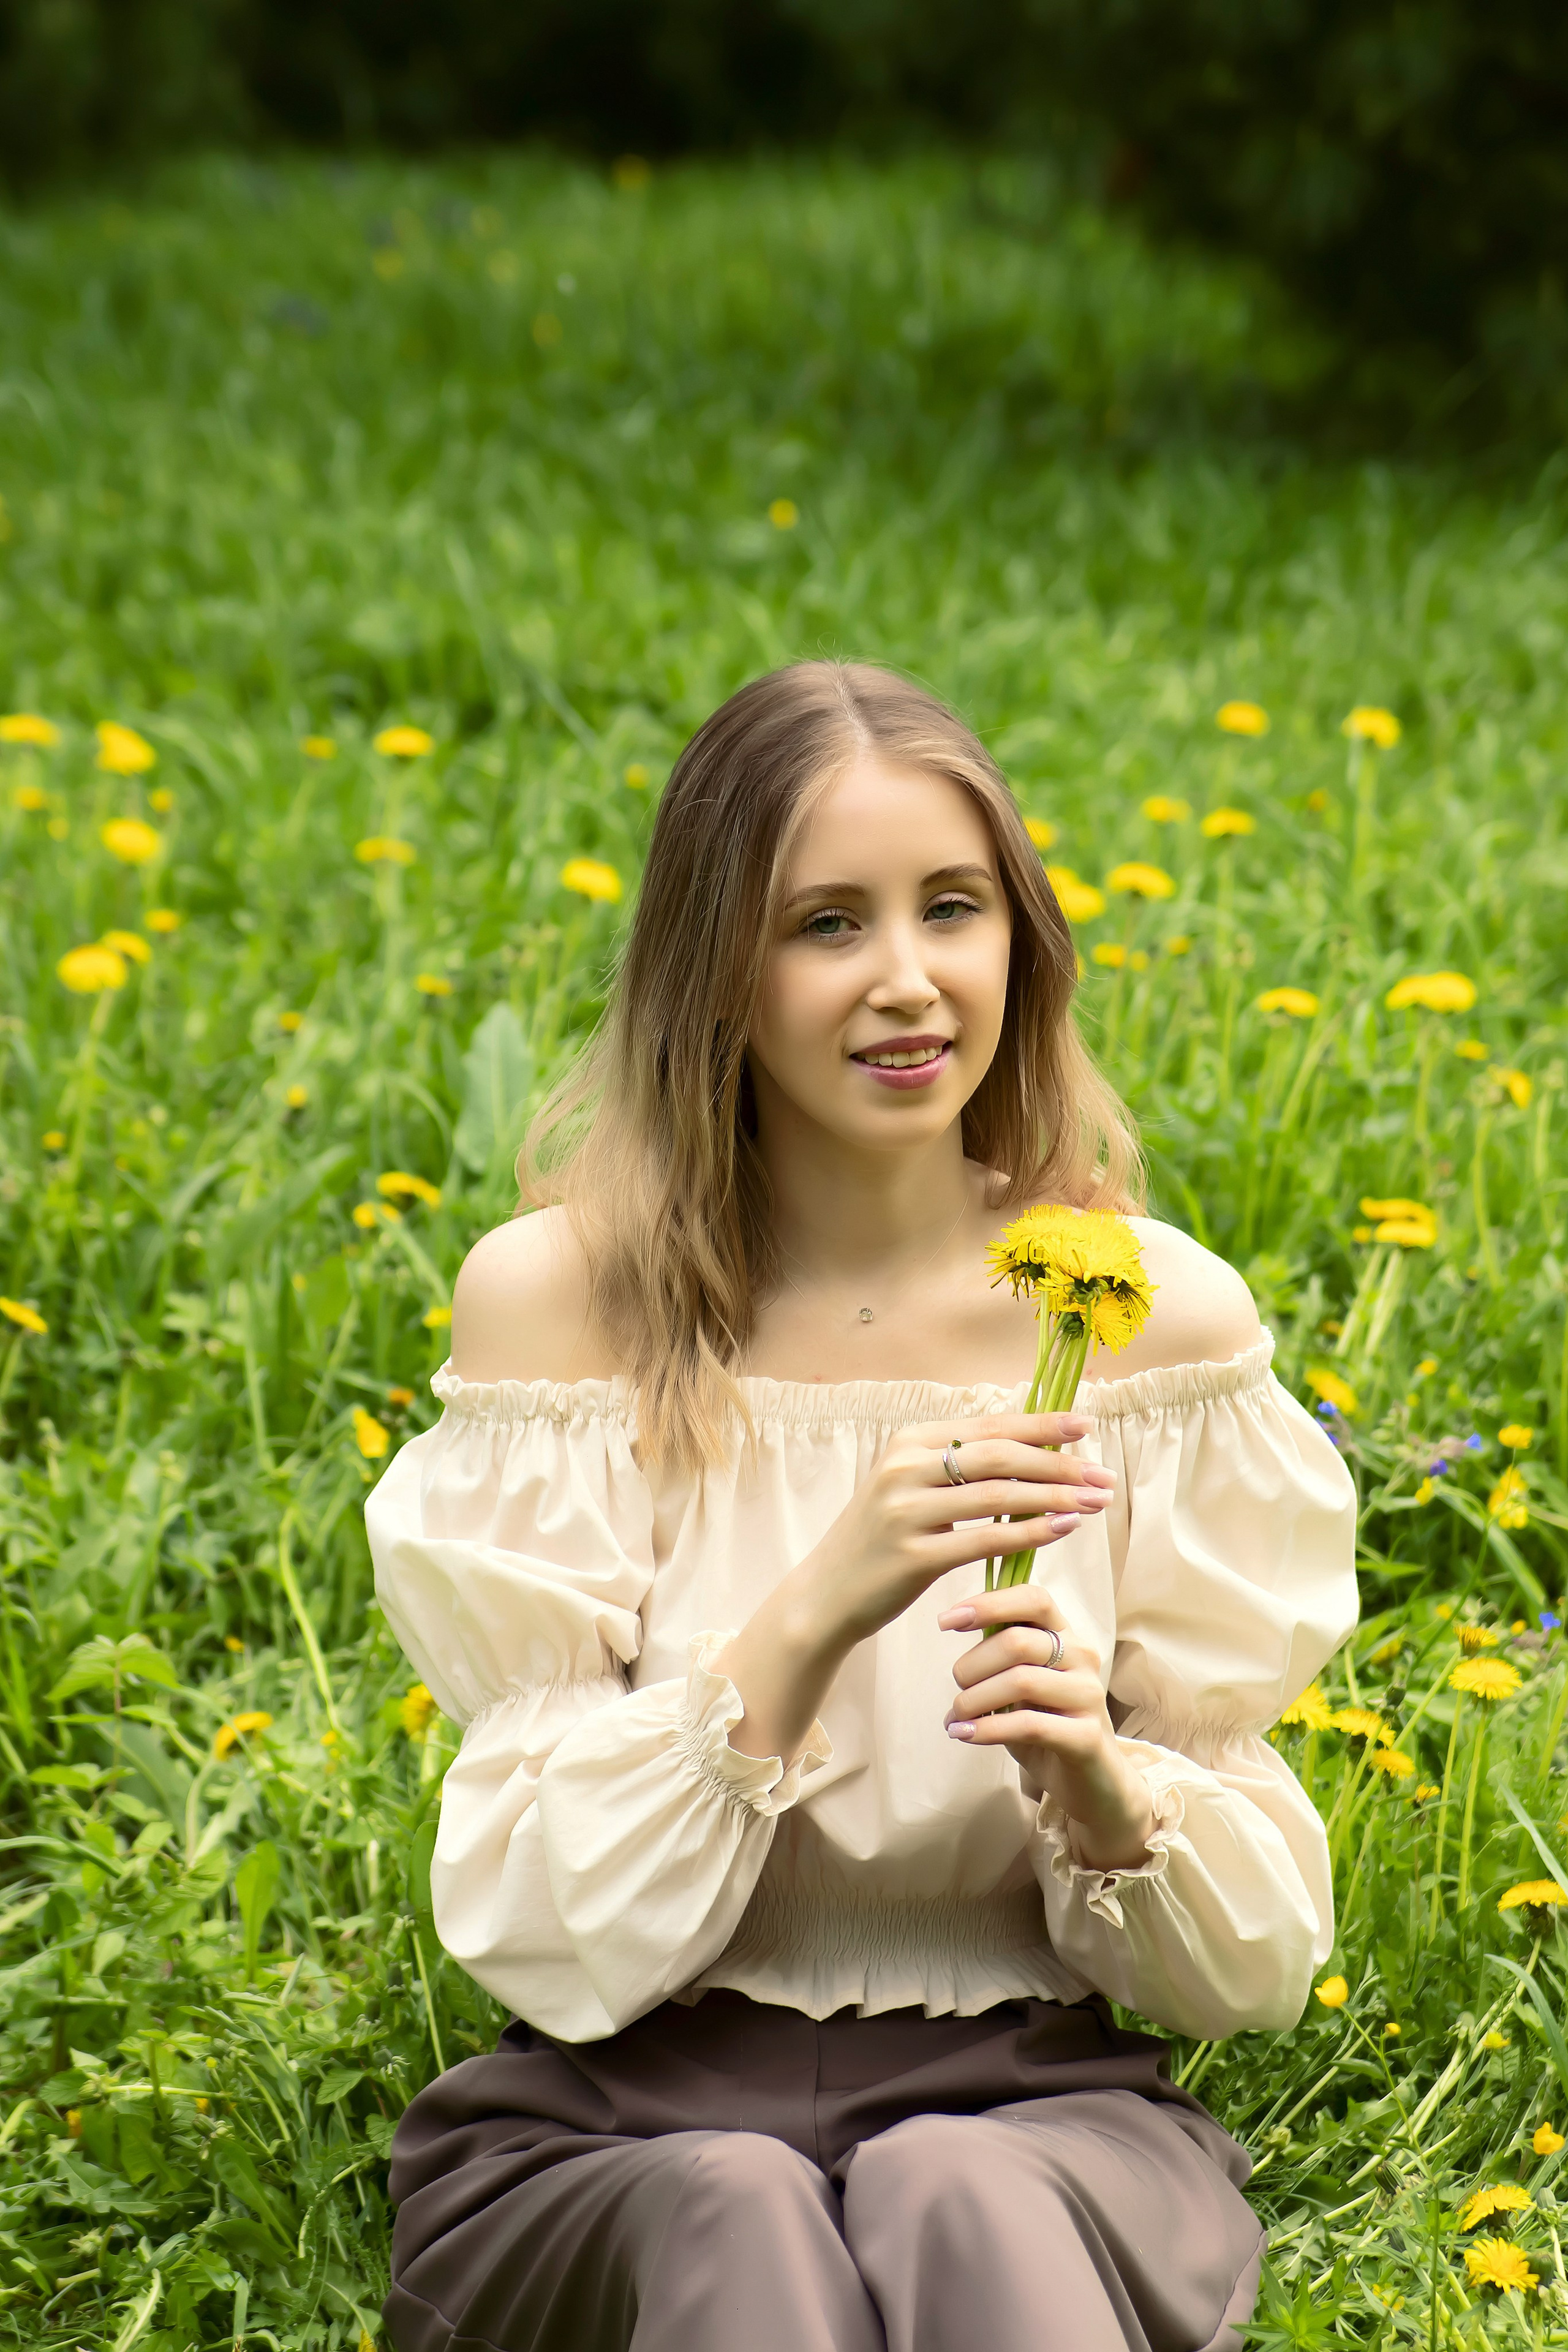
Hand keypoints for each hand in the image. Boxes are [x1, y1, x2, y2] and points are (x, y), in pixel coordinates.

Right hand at [717, 1411, 1114, 1766]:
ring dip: (1054, 1497)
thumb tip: (1030, 1447)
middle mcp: (903, 1468)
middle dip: (1060, 1464)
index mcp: (908, 1442)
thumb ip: (958, 1466)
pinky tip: (1062, 1530)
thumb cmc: (881, 1540)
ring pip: (997, 1496)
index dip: (1042, 1424)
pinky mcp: (911, 1556)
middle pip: (999, 1456)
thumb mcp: (910, 1488)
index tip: (1086, 1426)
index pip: (989, 1426)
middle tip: (1102, 1476)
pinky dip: (1029, 1533)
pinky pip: (984, 1540)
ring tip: (1093, 1502)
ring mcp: (905, 1512)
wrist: (826, 1594)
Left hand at [939, 1583, 1155, 1872]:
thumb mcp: (1020, 1688)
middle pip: (1018, 1641)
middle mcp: (1083, 1658)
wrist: (1095, 1783)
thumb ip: (998, 1661)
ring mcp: (1089, 1696)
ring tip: (956, 1717)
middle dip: (973, 1664)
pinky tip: (965, 1735)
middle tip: (957, 1688)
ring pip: (1021, 1681)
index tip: (947, 1619)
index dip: (988, 1603)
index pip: (1033, 1599)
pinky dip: (988, 1729)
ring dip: (975, 1699)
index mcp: (1066, 1637)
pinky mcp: (1088, 1737)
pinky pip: (1030, 1724)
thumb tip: (953, 1643)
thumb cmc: (1049, 1728)